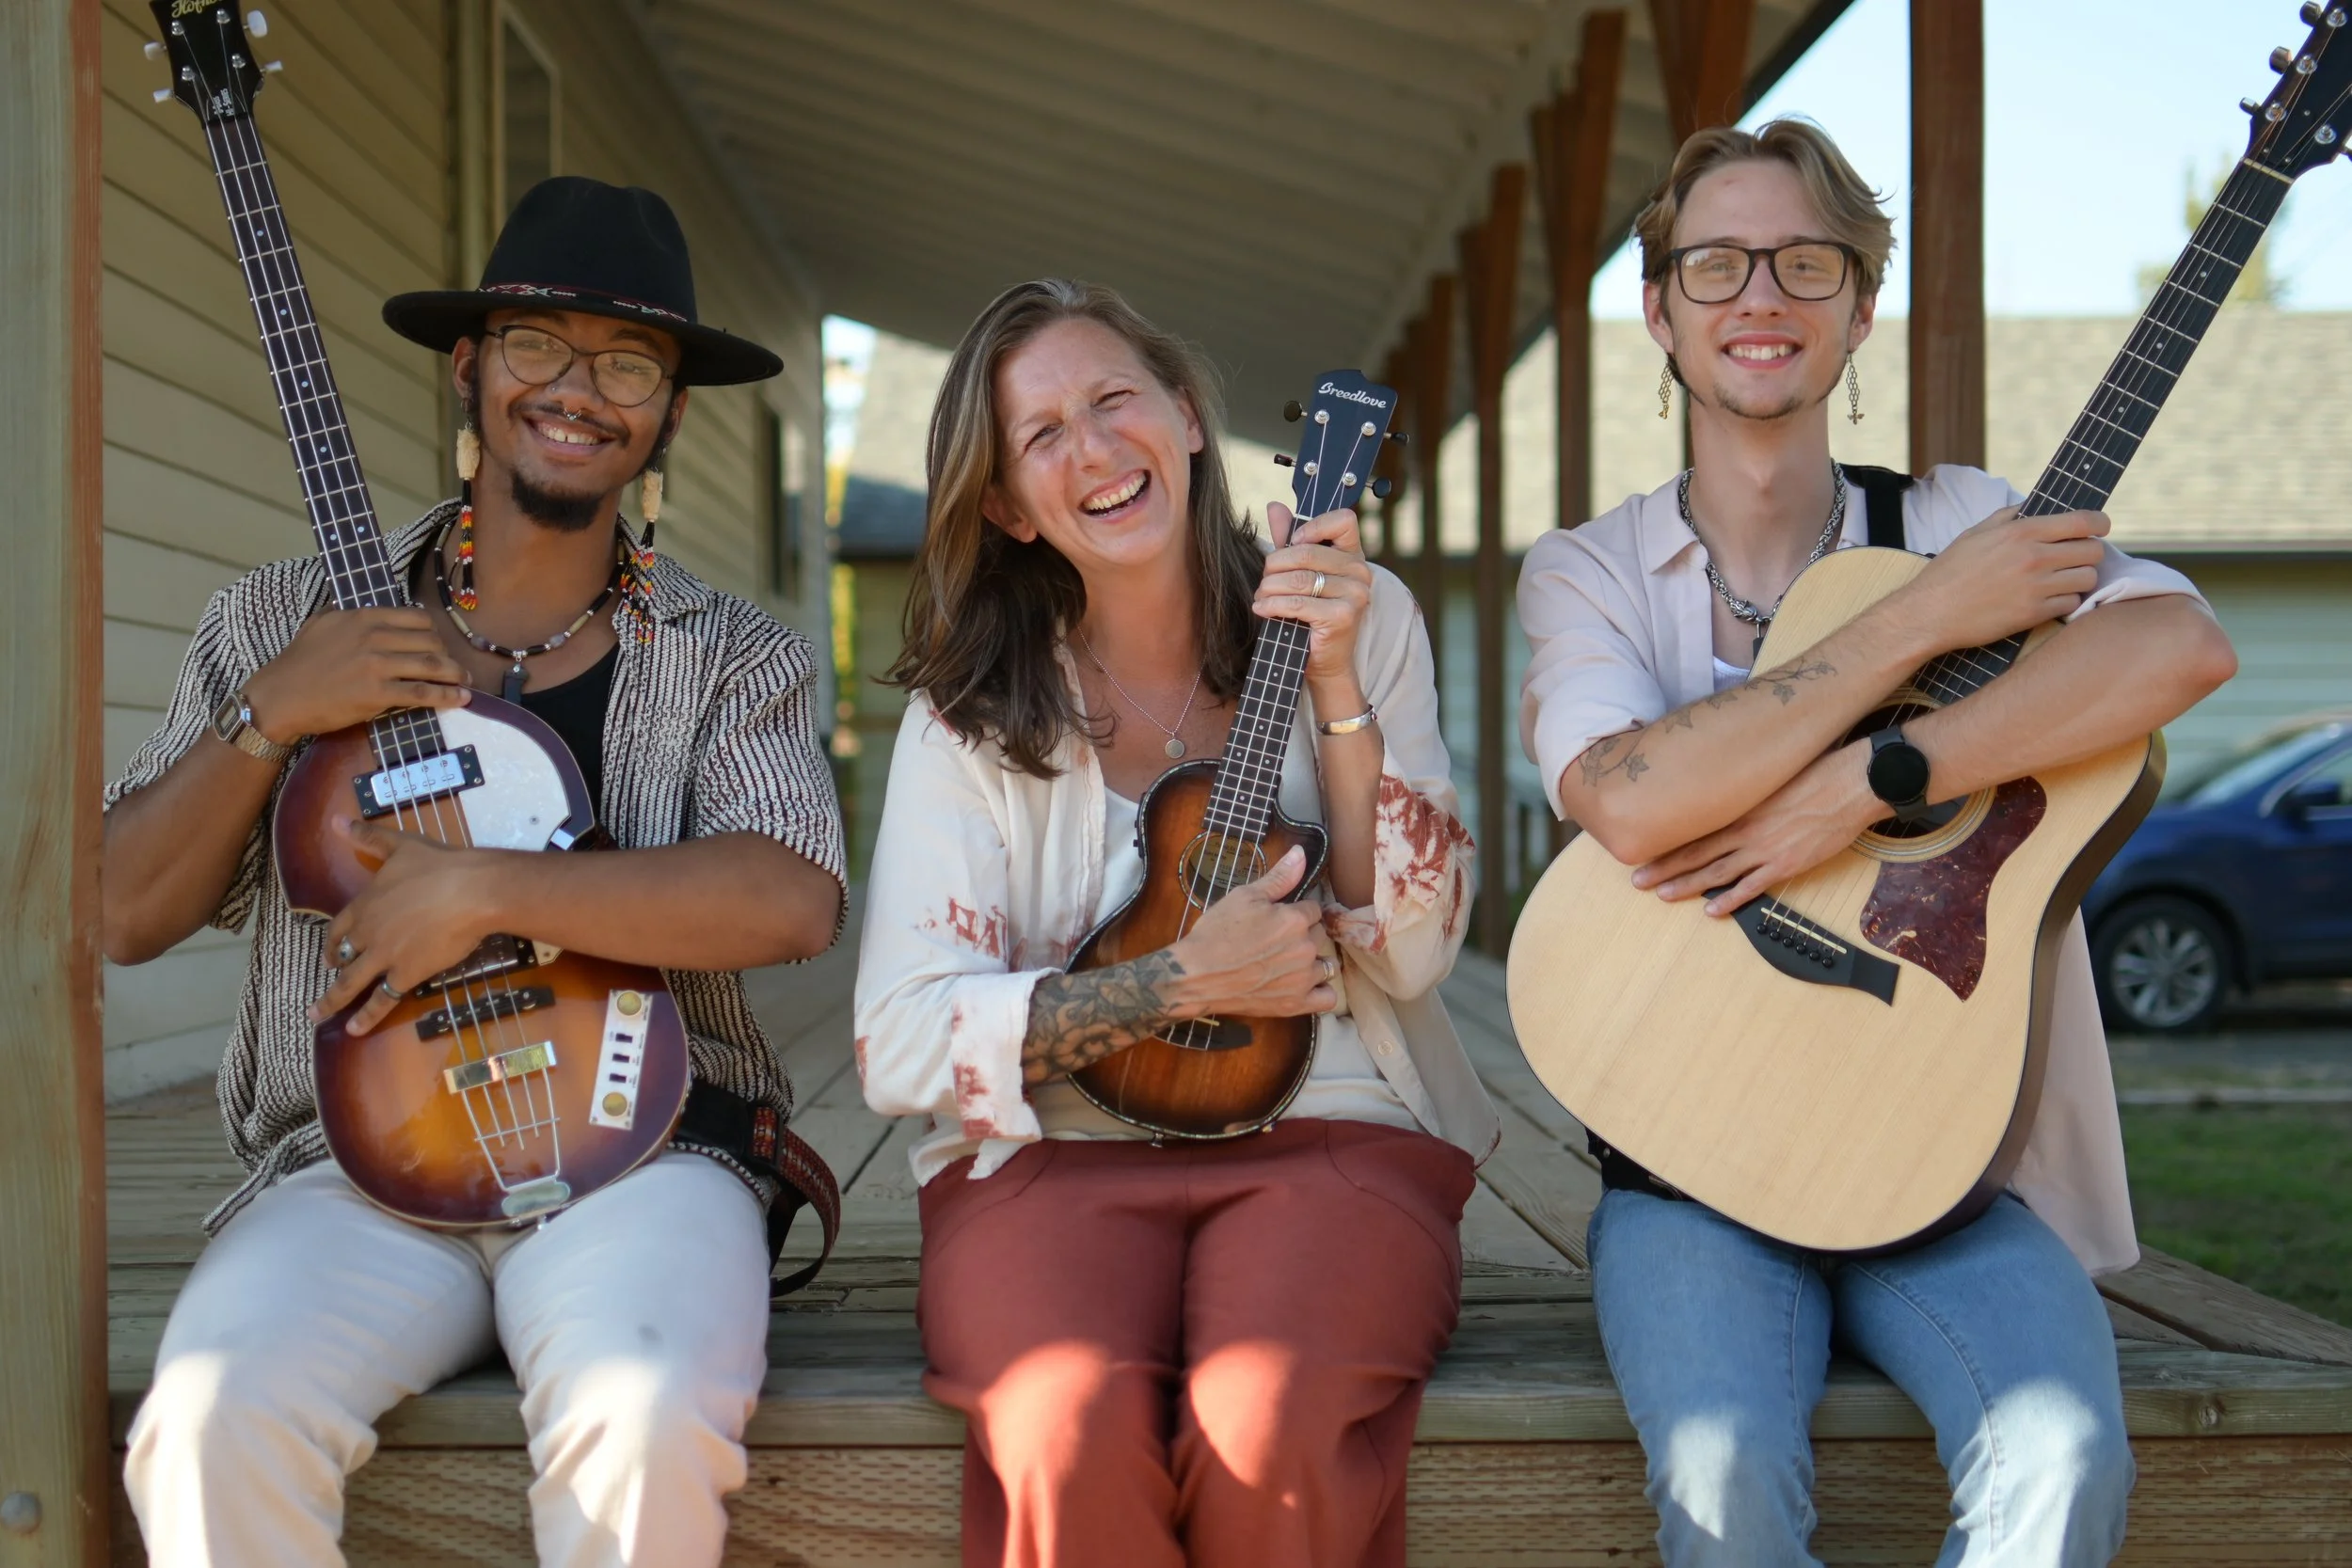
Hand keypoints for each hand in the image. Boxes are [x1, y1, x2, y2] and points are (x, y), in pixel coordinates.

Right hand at [243, 607, 470, 743]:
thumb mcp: (321, 624)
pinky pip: (423, 693)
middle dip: (448, 655)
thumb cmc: (298, 663)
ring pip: (433, 666)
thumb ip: (348, 616)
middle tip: (456, 668)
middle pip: (431, 641)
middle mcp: (374, 636)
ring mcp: (377, 665)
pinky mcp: (378, 693)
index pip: (417, 618)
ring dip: (456, 675)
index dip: (434, 632)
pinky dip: (447, 696)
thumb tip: (369, 612)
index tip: (439, 644)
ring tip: (466, 682)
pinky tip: (460, 699)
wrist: (279, 697)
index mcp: (363, 616)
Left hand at [312, 817, 505, 1035]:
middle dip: (332, 970)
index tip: (330, 952)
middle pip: (341, 957)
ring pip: (350, 983)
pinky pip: (381, 999)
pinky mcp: (406, 974)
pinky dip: (367, 1016)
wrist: (473, 891)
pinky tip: (354, 1030)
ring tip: (315, 1016)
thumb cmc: (441, 865)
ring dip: (331, 1001)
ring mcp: (384, 955)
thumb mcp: (401, 845)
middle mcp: (367, 932)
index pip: (339, 926)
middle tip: (326, 981)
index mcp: (365, 903)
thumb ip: (368, 837)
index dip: (333, 941)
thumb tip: (336, 820)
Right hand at [1166, 845, 1335, 1017]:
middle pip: (1319, 935)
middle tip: (1275, 942)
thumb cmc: (1216, 934)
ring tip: (1286, 963)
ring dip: (1312, 962)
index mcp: (1295, 919)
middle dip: (1303, 935)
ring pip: (1325, 964)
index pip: (1313, 909)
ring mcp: (1303, 979)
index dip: (1296, 912)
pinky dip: (1320, 991)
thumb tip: (1301, 853)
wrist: (1196, 976)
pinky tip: (1305, 984)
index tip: (1278, 920)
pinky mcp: (1296, 1004)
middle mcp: (1305, 948)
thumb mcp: (1244, 897)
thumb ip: (1279, 877)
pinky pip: (1327, 999)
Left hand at [1256, 503, 1372, 694]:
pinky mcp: (1342, 616)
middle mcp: (1361, 572)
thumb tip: (1275, 506)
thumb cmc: (1312, 615)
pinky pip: (1297, 603)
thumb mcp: (1302, 573)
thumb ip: (1290, 541)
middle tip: (1264, 581)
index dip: (1313, 526)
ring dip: (1270, 588)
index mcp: (1354, 556)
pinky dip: (1272, 605)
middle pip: (1307, 552)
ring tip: (1261, 597)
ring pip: (1298, 578)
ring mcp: (1355, 594)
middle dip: (1275, 566)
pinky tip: (1261, 609)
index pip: (1344, 520)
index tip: (1293, 542)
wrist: (1325, 662)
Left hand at [1629, 741, 1880, 914]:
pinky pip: (1752, 887)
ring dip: (1688, 885)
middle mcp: (1744, 830)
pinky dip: (1730, 900)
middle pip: (1695, 852)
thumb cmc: (1814, 773)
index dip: (1667, 841)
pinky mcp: (1785, 865)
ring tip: (1663, 895)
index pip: (1693, 828)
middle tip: (1638, 880)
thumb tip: (1727, 786)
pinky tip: (1712, 910)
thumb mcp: (1770, 776)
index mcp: (1739, 807)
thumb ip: (1747, 788)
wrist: (1849, 785)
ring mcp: (1764, 850)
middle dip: (1664, 868)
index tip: (1643, 848)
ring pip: (1716, 872)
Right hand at [1884, 507, 2107, 654]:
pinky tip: (2048, 599)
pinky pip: (2071, 604)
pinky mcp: (2034, 614)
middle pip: (2093, 551)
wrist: (1930, 613)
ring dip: (2079, 578)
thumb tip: (2033, 505)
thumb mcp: (1975, 533)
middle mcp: (2034, 557)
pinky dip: (2065, 601)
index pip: (2083, 521)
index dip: (2100, 523)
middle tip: (2075, 558)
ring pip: (2087, 578)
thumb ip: (2008, 516)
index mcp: (2021, 532)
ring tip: (2062, 580)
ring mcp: (2036, 587)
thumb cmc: (1949, 572)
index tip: (2100, 528)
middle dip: (2089, 553)